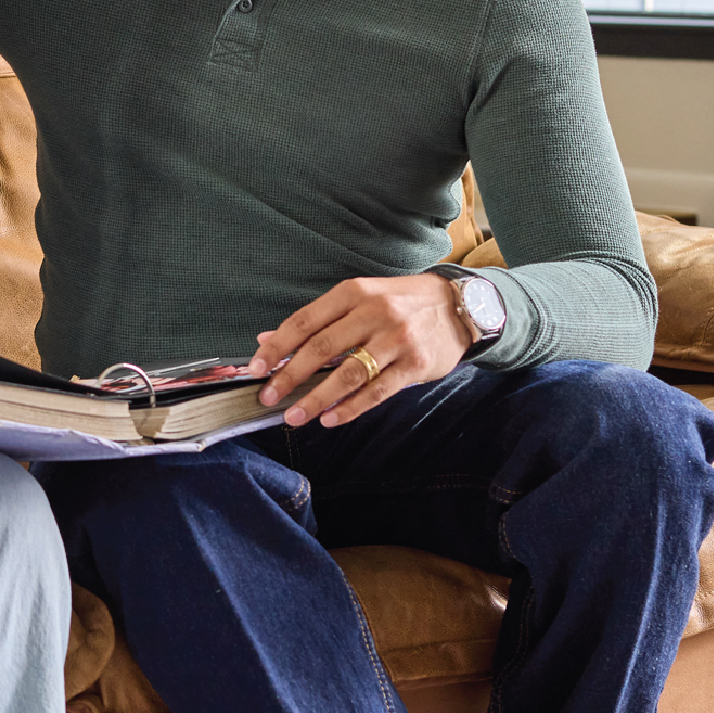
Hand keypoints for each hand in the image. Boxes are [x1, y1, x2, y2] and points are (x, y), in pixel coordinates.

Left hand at [245, 275, 473, 428]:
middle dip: (290, 376)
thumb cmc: (398, 302)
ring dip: (316, 398)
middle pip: (321, 348)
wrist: (457, 306)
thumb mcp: (358, 299)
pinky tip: (330, 419)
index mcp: (352, 293)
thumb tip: (268, 339)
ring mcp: (396, 340)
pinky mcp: (416, 365)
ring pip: (348, 374)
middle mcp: (373, 313)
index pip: (304, 321)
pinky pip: (377, 392)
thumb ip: (316, 320)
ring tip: (295, 416)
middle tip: (268, 397)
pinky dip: (350, 408)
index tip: (256, 368)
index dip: (277, 347)